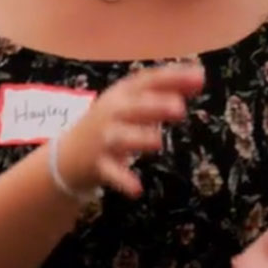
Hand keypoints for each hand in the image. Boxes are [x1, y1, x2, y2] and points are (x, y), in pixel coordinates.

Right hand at [56, 62, 205, 197]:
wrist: (67, 155)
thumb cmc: (110, 123)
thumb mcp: (133, 102)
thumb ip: (166, 90)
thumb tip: (200, 77)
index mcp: (123, 94)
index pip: (148, 81)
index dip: (172, 78)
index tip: (200, 78)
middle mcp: (112, 112)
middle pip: (133, 107)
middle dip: (154, 106)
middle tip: (179, 108)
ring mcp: (103, 138)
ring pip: (121, 137)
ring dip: (138, 138)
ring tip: (157, 141)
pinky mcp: (98, 164)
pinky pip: (110, 172)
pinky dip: (122, 180)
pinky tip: (137, 189)